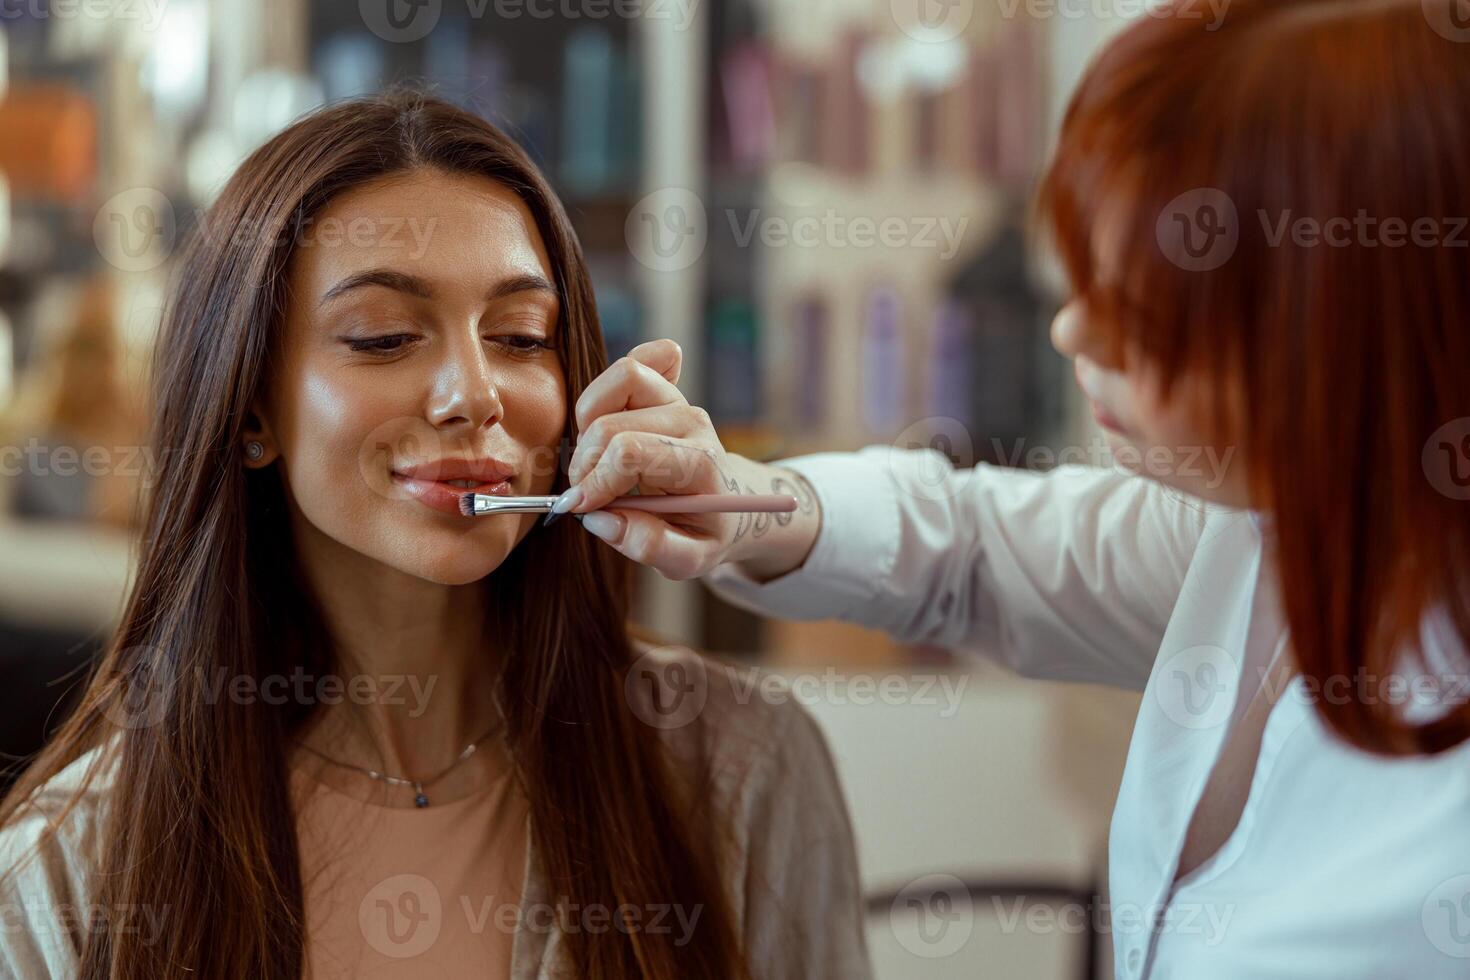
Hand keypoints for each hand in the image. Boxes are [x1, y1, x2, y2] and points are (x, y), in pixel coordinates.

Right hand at [552, 339, 818, 580]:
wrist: (734, 505)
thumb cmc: (708, 532)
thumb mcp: (690, 559)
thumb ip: (649, 545)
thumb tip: (599, 520)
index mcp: (699, 463)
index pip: (630, 452)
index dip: (594, 481)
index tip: (580, 509)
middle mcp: (691, 423)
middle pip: (612, 423)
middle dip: (585, 464)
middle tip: (585, 496)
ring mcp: (678, 401)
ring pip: (620, 378)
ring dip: (589, 422)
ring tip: (594, 462)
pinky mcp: (666, 389)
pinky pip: (637, 359)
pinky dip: (614, 379)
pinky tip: (604, 413)